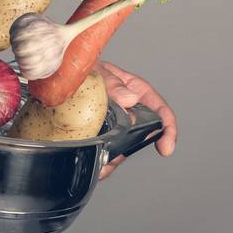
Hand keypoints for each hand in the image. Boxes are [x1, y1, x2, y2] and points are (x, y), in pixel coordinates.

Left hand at [96, 61, 176, 180]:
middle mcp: (129, 111)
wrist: (63, 74)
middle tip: (116, 159)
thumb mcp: (99, 70)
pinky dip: (101, 162)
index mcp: (136, 92)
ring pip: (122, 148)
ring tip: (102, 165)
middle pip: (142, 136)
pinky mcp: (99, 135)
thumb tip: (130, 99)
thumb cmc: (87, 67)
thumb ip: (113, 83)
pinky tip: (93, 164)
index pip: (160, 110)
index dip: (168, 129)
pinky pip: (105, 153)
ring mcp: (114, 125)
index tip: (165, 147)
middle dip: (131, 151)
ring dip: (114, 160)